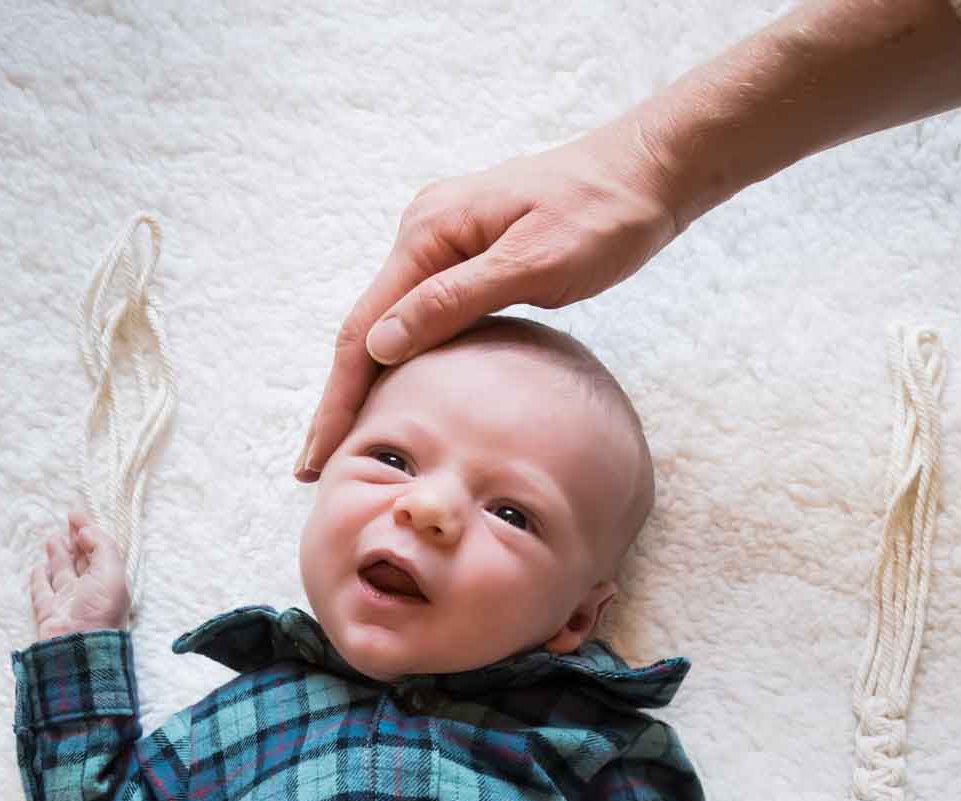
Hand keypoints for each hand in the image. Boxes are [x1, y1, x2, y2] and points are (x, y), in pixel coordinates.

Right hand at [29, 507, 130, 641]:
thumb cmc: (99, 612)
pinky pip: (42, 592)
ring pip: (61, 574)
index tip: (76, 515)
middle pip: (82, 562)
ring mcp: (67, 604)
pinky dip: (39, 578)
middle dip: (76, 542)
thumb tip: (85, 531)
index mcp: (108, 585)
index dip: (90, 532)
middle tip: (68, 522)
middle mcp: (89, 594)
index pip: (100, 553)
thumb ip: (102, 547)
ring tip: (53, 539)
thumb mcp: (111, 573)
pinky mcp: (48, 613)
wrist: (78, 649)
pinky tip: (38, 567)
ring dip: (58, 556)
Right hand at [293, 105, 679, 479]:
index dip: (338, 400)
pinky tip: (395, 398)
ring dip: (364, 386)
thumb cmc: (600, 217)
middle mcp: (422, 233)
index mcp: (428, 234)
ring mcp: (442, 243)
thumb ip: (453, 303)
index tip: (317, 456)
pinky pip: (420, 317)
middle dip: (340, 401)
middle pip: (364, 331)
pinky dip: (401, 363)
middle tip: (315, 467)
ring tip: (345, 443)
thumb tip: (379, 345)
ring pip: (390, 327)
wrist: (645, 174)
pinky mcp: (466, 255)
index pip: (363, 331)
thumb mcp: (531, 264)